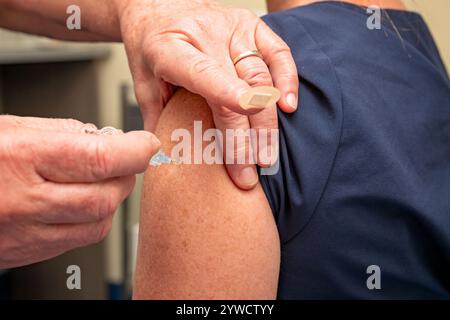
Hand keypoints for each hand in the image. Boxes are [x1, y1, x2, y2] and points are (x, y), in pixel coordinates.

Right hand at [0, 116, 159, 267]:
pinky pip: (78, 240)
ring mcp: (25, 233)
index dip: (135, 152)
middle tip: (125, 162)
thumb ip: (62, 132)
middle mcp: (24, 200)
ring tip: (101, 181)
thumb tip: (104, 139)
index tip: (147, 145)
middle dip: (126, 177)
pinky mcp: (26, 252)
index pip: (100, 159)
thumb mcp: (11, 127)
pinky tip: (80, 202)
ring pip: (98, 224)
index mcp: (21, 157)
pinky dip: (92, 220)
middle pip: (106, 197)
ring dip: (112, 200)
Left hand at [116, 0, 298, 188]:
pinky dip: (287, 81)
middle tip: (248, 174)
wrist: (160, 8)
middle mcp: (205, 34)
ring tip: (266, 155)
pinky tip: (288, 107)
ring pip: (261, 77)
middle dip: (247, 137)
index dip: (228, 102)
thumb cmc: (151, 48)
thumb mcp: (142, 83)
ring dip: (267, 122)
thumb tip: (167, 162)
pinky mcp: (251, 24)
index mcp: (170, 48)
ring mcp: (232, 27)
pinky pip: (279, 53)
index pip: (205, 76)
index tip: (245, 133)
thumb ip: (157, 119)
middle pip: (238, 88)